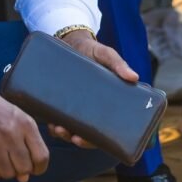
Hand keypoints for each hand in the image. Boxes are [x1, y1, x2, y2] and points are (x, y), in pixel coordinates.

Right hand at [0, 70, 48, 181]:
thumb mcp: (19, 118)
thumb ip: (27, 145)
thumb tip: (24, 178)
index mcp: (26, 124)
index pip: (41, 157)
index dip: (40, 168)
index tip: (36, 169)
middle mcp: (11, 134)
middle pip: (25, 168)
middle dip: (23, 171)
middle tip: (17, 164)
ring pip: (8, 173)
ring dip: (8, 173)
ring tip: (5, 162)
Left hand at [47, 31, 137, 148]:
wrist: (72, 40)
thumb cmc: (94, 51)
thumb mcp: (106, 55)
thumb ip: (119, 63)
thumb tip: (134, 77)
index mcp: (102, 104)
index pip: (100, 130)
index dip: (92, 140)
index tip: (81, 140)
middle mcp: (87, 108)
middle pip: (83, 133)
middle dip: (75, 138)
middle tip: (69, 135)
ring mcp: (72, 104)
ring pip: (68, 127)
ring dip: (62, 132)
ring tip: (56, 128)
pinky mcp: (58, 98)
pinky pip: (54, 115)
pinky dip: (51, 120)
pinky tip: (47, 120)